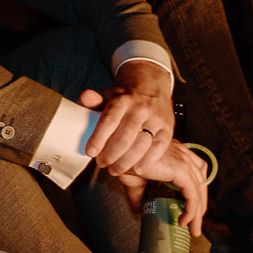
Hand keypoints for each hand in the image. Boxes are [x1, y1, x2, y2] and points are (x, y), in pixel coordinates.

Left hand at [77, 62, 175, 176]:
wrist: (152, 83)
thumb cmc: (124, 95)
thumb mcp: (107, 94)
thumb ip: (94, 101)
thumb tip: (84, 97)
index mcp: (122, 99)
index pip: (109, 121)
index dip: (98, 139)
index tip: (90, 153)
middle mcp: (140, 108)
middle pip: (124, 137)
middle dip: (110, 155)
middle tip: (101, 163)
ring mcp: (156, 118)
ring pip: (141, 145)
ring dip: (126, 162)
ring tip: (115, 169)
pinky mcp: (168, 127)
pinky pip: (158, 148)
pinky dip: (146, 162)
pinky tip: (136, 169)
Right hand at [112, 140, 210, 237]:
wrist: (118, 152)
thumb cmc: (124, 159)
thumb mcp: (135, 180)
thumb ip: (139, 195)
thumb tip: (140, 211)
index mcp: (175, 152)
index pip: (196, 172)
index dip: (197, 191)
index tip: (193, 209)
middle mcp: (183, 153)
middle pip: (201, 182)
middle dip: (201, 205)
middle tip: (195, 224)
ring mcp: (183, 160)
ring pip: (199, 191)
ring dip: (198, 213)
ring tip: (193, 229)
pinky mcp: (180, 169)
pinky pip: (192, 194)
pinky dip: (191, 210)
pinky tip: (183, 222)